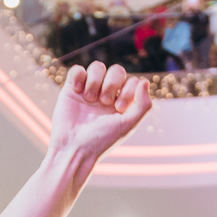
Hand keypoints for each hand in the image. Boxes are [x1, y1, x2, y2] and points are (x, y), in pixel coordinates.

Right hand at [0, 64, 151, 216]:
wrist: (73, 149)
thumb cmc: (101, 140)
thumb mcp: (128, 125)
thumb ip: (143, 105)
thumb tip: (144, 81)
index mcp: (122, 103)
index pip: (133, 81)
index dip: (129, 89)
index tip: (118, 108)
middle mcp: (107, 96)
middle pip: (117, 71)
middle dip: (112, 83)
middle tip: (104, 102)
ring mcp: (89, 91)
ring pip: (98, 67)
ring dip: (95, 80)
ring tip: (90, 99)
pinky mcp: (71, 89)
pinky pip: (77, 70)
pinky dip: (78, 76)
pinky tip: (77, 91)